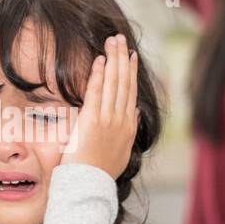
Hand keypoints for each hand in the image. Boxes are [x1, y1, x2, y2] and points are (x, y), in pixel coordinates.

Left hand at [61, 34, 137, 179]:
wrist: (90, 184)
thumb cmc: (100, 171)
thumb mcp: (122, 152)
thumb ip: (129, 130)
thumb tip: (134, 112)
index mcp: (128, 126)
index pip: (130, 92)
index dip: (131, 72)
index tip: (130, 56)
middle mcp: (120, 120)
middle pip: (124, 82)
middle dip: (122, 58)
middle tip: (120, 38)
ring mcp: (107, 119)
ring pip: (112, 83)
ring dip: (112, 60)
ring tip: (111, 41)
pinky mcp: (92, 120)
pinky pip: (96, 92)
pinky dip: (98, 75)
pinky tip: (100, 60)